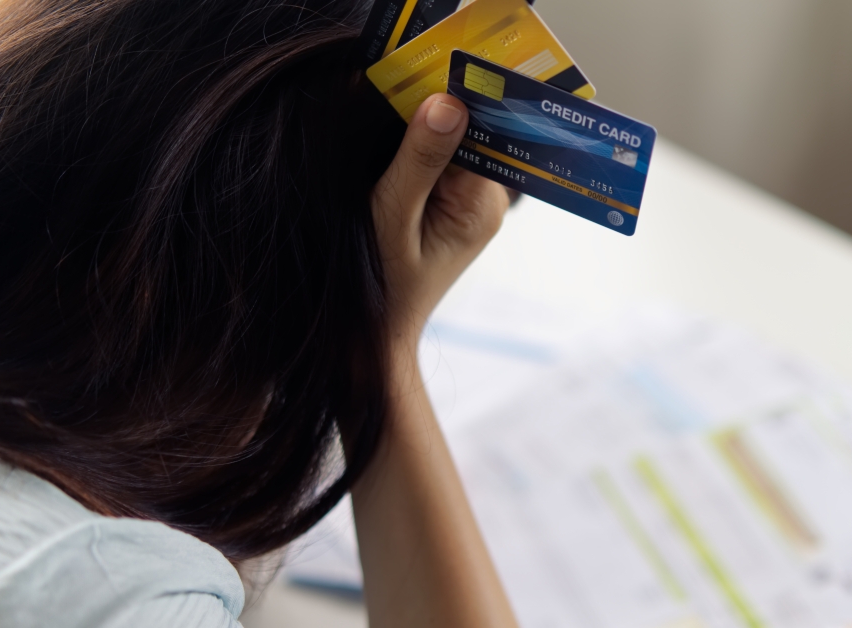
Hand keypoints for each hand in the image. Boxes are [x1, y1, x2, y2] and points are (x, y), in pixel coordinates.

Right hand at [372, 93, 508, 351]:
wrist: (370, 340)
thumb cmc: (380, 289)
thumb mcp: (392, 218)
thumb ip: (419, 159)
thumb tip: (447, 102)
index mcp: (480, 203)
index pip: (478, 129)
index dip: (450, 98)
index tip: (415, 80)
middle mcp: (482, 198)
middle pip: (466, 130)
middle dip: (430, 113)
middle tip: (390, 114)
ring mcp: (464, 201)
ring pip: (447, 143)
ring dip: (414, 133)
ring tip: (381, 147)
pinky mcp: (444, 203)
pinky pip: (433, 161)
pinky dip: (407, 151)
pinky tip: (381, 160)